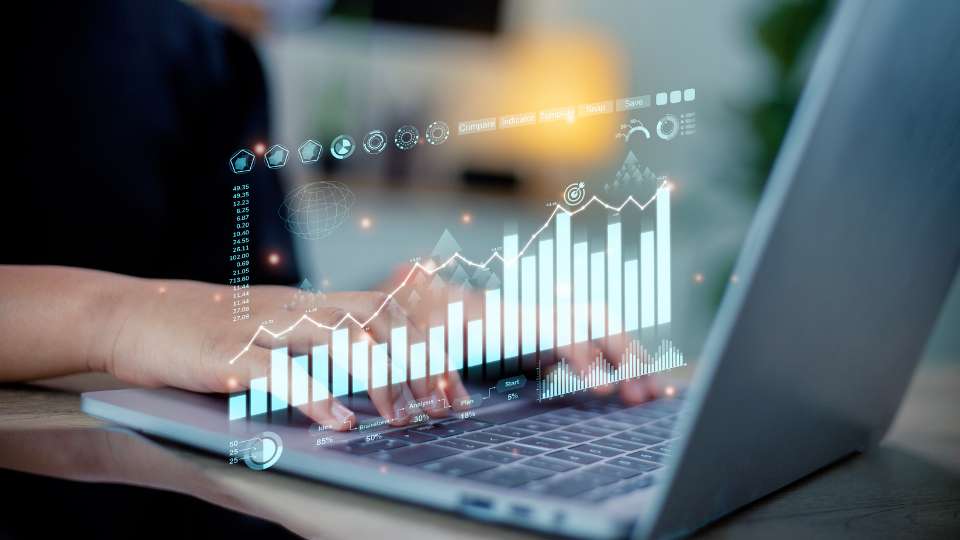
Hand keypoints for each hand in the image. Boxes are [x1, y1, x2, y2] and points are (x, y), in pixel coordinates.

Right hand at [104, 280, 471, 430]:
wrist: (136, 314)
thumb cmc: (214, 330)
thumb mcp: (278, 327)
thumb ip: (324, 341)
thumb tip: (381, 368)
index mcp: (313, 302)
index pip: (389, 310)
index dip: (429, 345)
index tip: (453, 386)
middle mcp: (297, 307)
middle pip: (377, 320)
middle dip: (418, 362)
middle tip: (438, 405)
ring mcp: (264, 326)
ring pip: (339, 336)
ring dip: (378, 377)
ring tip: (397, 416)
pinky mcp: (228, 353)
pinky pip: (279, 370)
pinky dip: (314, 394)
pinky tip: (337, 420)